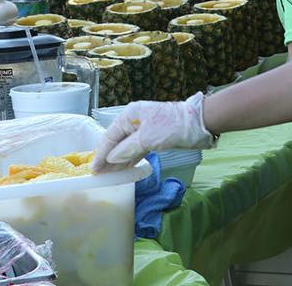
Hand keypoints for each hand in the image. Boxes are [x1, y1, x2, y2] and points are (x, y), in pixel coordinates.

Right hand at [91, 93, 215, 173]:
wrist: (198, 123)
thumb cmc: (171, 127)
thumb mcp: (147, 138)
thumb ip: (127, 149)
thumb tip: (111, 159)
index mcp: (129, 115)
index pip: (110, 136)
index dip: (101, 154)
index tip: (93, 169)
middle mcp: (134, 121)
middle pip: (116, 142)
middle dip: (107, 158)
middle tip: (98, 175)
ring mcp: (143, 130)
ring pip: (125, 147)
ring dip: (117, 161)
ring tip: (108, 175)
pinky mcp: (152, 138)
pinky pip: (136, 150)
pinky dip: (129, 159)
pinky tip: (123, 169)